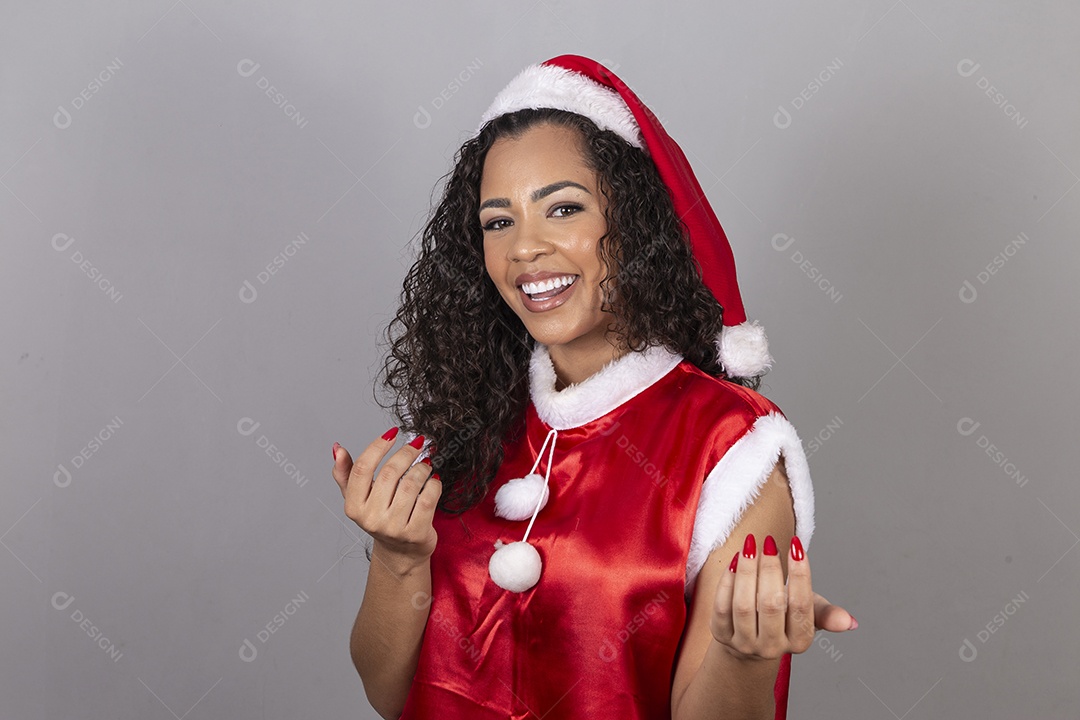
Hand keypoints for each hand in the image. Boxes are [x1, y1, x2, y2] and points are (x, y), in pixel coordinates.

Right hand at [331, 428, 442, 566]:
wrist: (400, 552)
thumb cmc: (380, 518)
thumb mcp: (358, 498)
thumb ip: (346, 473)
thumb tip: (337, 449)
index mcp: (353, 507)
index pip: (362, 469)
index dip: (378, 446)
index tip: (393, 433)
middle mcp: (371, 519)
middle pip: (390, 473)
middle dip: (407, 453)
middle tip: (417, 444)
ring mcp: (393, 528)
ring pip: (412, 483)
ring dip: (422, 468)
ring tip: (425, 464)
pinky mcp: (415, 533)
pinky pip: (428, 498)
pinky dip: (434, 484)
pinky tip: (432, 480)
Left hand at [710, 533, 855, 660]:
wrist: (751, 641)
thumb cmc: (785, 618)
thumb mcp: (809, 614)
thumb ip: (827, 614)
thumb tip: (850, 622)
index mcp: (800, 641)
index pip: (802, 606)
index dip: (800, 574)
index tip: (796, 545)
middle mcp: (773, 647)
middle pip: (771, 605)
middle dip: (770, 569)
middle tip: (769, 542)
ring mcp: (745, 644)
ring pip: (744, 606)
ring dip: (747, 571)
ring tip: (750, 545)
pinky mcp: (721, 635)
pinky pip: (721, 606)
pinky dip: (727, 582)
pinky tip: (735, 561)